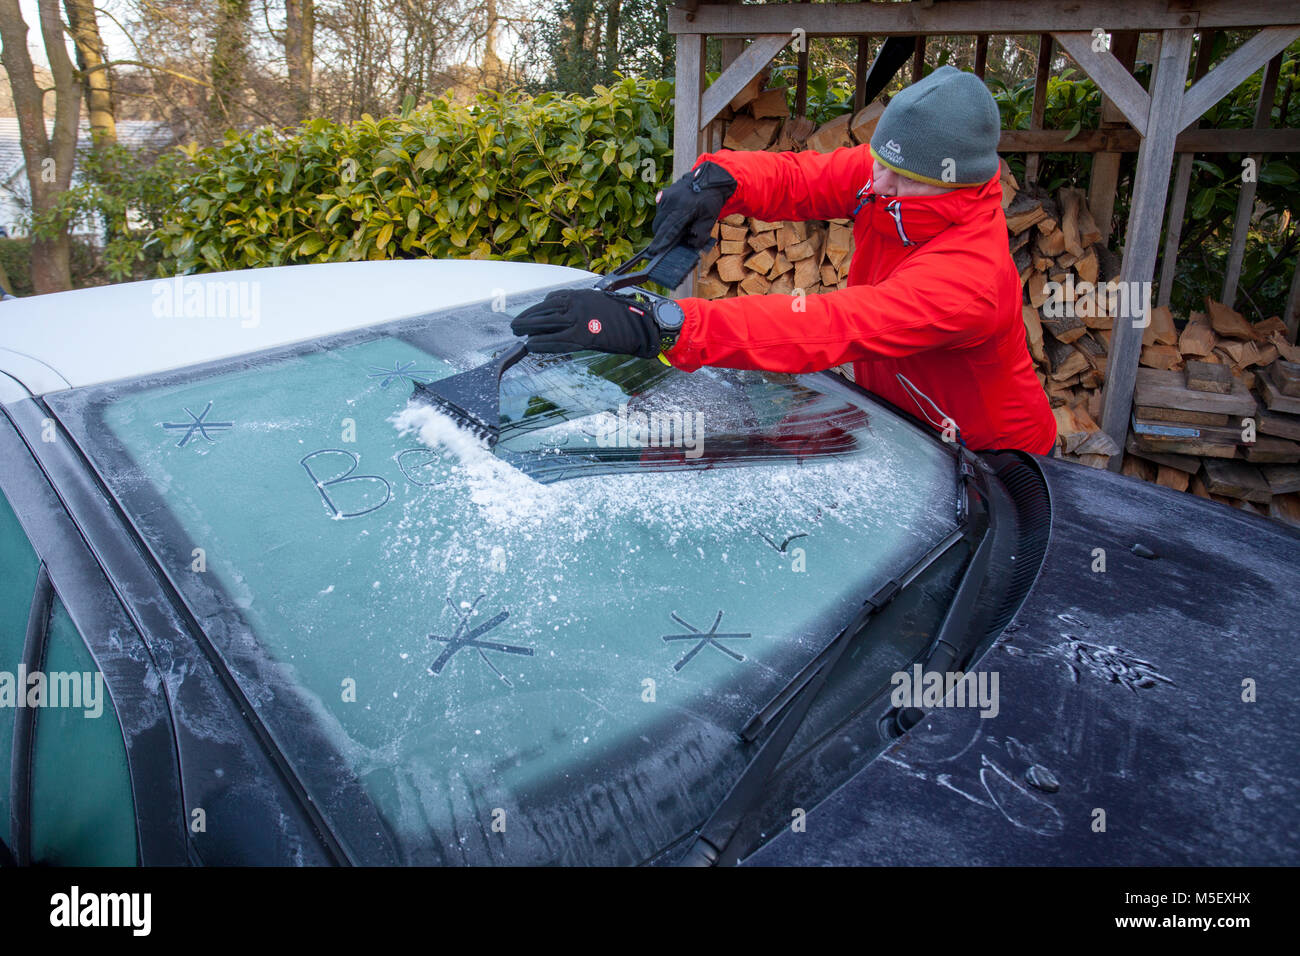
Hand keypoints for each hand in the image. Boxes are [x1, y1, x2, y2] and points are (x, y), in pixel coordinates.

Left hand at [511, 289, 663, 358]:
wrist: (638, 325)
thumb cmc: (621, 315)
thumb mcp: (597, 301)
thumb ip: (578, 304)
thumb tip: (557, 307)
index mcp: (580, 295)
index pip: (551, 299)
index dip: (536, 308)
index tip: (528, 314)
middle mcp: (575, 304)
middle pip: (544, 310)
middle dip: (527, 318)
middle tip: (514, 325)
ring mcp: (577, 320)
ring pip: (546, 323)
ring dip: (528, 328)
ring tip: (517, 333)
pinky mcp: (581, 336)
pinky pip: (556, 340)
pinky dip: (542, 342)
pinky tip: (530, 344)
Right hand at [648, 161, 736, 254]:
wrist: (710, 179)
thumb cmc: (710, 201)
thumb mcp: (709, 220)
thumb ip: (700, 235)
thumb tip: (688, 244)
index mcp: (684, 209)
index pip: (668, 229)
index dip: (661, 241)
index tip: (654, 251)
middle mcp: (672, 201)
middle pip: (659, 225)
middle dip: (662, 234)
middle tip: (672, 238)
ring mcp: (666, 196)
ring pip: (658, 218)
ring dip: (664, 225)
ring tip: (678, 223)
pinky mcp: (664, 193)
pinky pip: (659, 210)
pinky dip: (664, 216)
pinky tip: (675, 214)